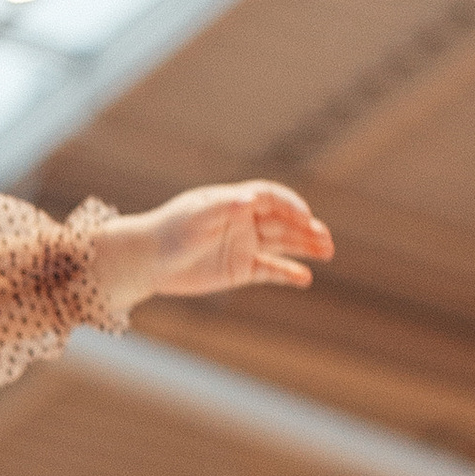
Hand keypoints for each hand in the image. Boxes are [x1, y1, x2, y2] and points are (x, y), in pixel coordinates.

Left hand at [102, 181, 331, 308]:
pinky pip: (270, 271)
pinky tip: (305, 278)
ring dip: (305, 247)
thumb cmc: (169, 231)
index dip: (290, 204)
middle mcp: (244, 222)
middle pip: (283, 221)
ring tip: (327, 252)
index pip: (271, 197)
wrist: (146, 260)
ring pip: (283, 244)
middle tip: (325, 239)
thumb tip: (249, 200)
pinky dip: (288, 274)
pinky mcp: (240, 270)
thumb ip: (223, 208)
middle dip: (305, 228)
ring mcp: (244, 245)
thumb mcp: (195, 217)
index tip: (304, 216)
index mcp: (234, 202)